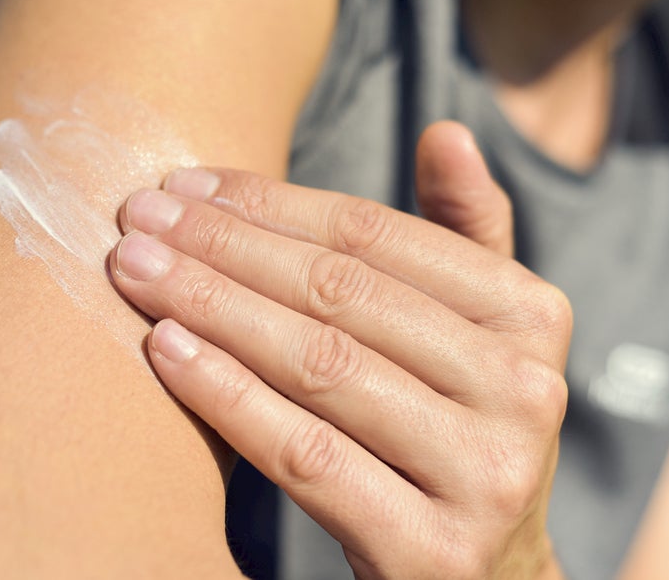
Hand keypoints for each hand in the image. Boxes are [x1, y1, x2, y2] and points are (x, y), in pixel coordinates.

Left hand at [109, 122, 570, 578]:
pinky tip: (166, 352)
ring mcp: (485, 475)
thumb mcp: (479, 331)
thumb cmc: (454, 427)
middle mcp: (526, 391)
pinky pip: (305, 455)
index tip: (186, 184)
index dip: (271, 202)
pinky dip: (227, 396)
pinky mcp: (432, 552)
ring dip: (212, 308)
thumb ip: (467, 235)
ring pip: (318, 367)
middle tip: (138, 218)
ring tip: (136, 271)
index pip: (376, 236)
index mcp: (533, 316)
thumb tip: (446, 133)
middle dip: (225, 247)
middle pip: (340, 295)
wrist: (486, 574)